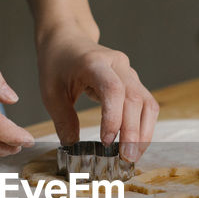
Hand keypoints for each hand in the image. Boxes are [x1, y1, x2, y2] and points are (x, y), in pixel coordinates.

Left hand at [37, 25, 159, 161]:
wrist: (67, 39)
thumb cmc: (57, 63)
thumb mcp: (50, 92)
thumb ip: (63, 120)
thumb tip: (73, 147)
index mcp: (95, 64)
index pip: (114, 90)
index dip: (114, 117)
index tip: (106, 141)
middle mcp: (118, 65)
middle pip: (135, 99)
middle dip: (133, 132)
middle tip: (126, 158)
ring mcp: (129, 72)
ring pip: (147, 103)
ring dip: (144, 132)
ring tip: (133, 156)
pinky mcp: (134, 82)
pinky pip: (146, 105)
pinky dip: (144, 126)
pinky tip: (134, 144)